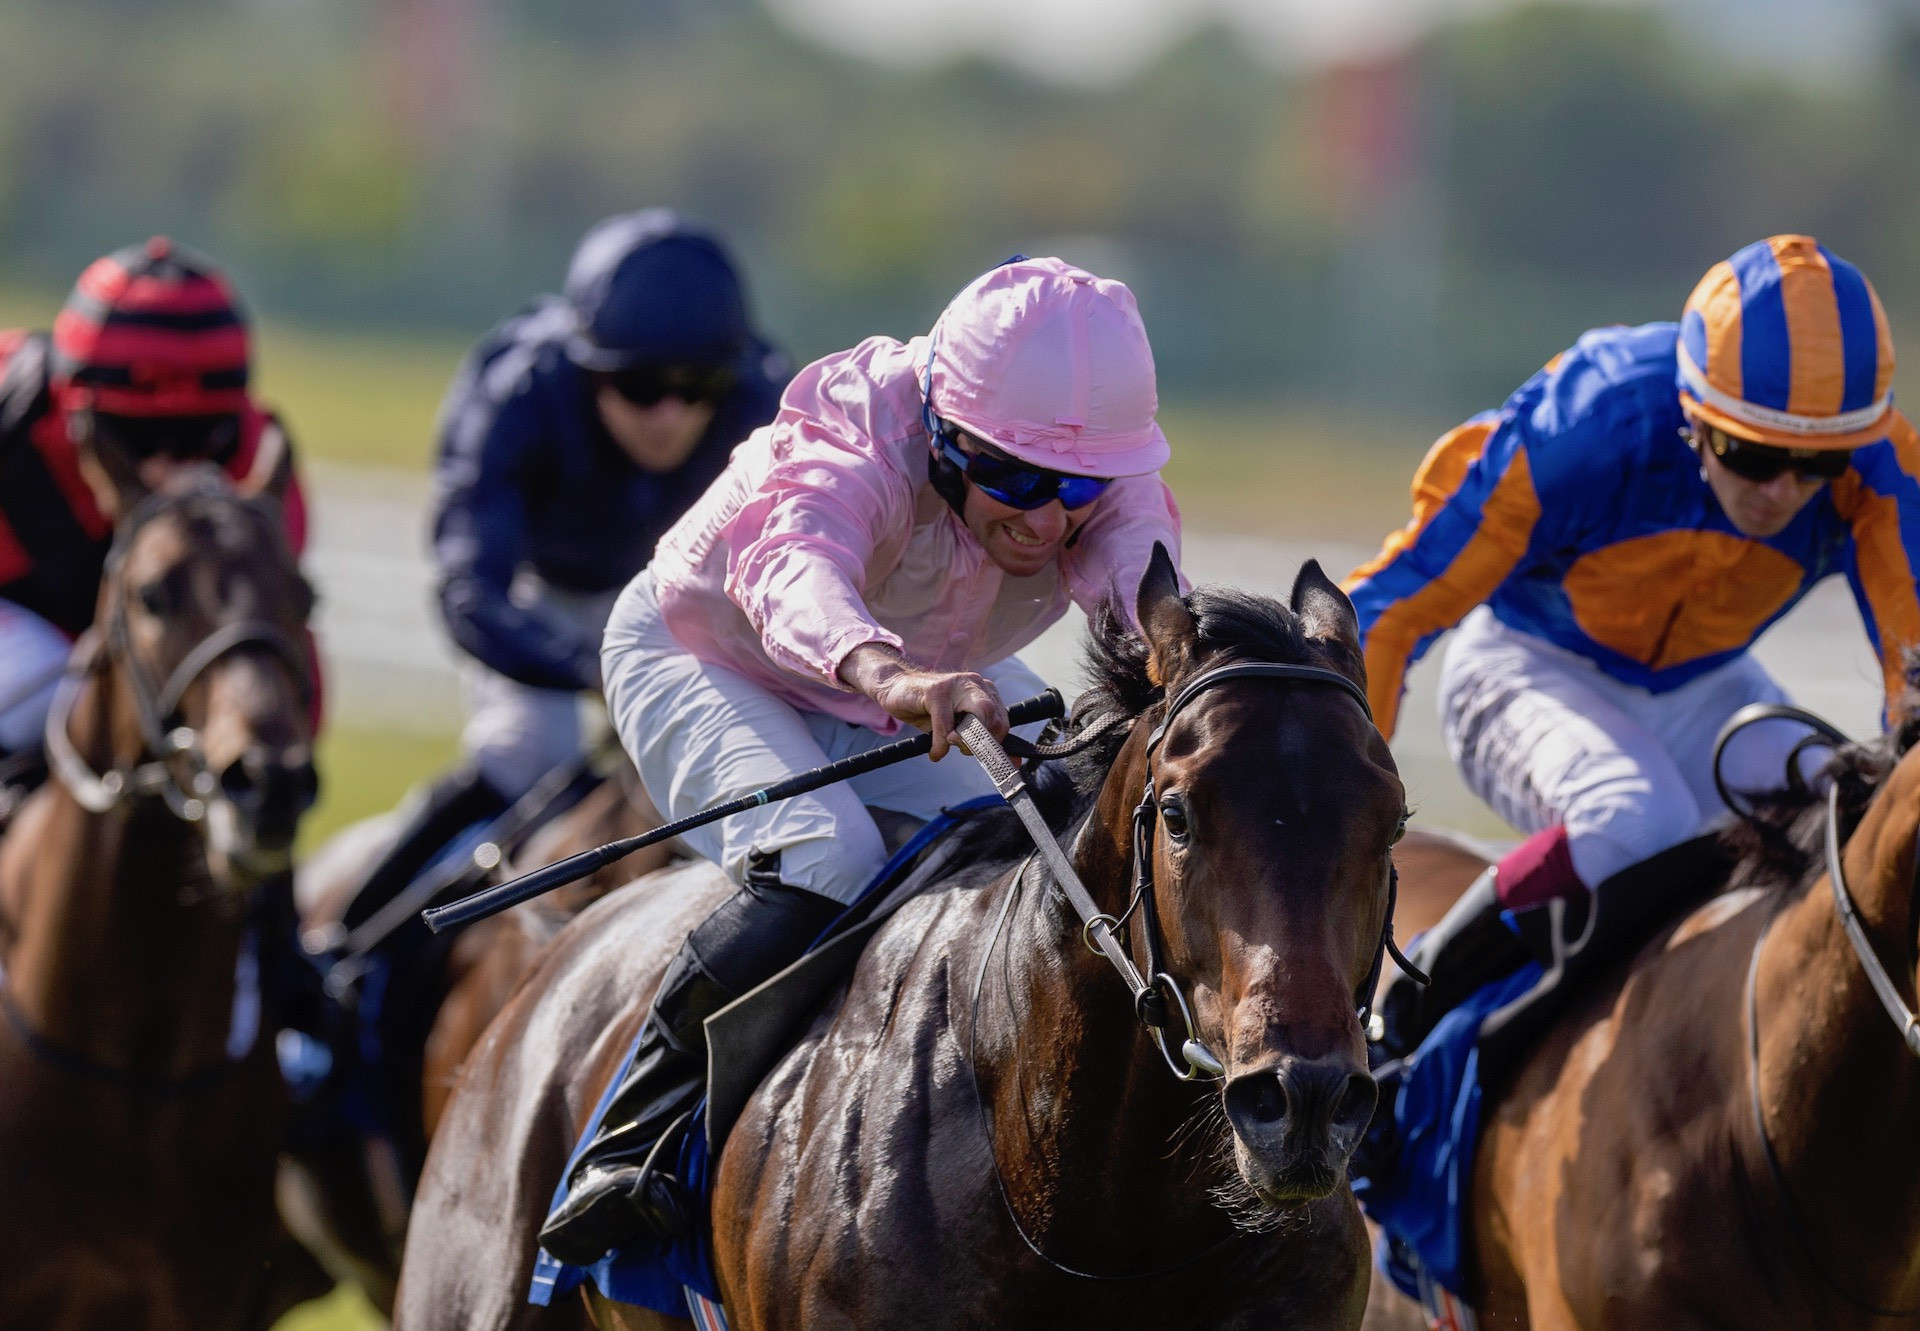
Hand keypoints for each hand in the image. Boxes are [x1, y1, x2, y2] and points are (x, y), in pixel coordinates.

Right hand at [838, 643, 1008, 759]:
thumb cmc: (928, 710)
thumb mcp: (956, 727)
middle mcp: (973, 684)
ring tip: (948, 745)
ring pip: (976, 717)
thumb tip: (1011, 763)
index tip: (1003, 764)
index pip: (1002, 720)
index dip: (1000, 744)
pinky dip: (940, 745)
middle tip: (967, 751)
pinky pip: (945, 725)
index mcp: (983, 691)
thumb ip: (980, 740)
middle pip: (993, 715)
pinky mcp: (935, 692)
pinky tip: (935, 752)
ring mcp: (955, 685)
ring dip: (964, 742)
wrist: (895, 688)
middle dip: (985, 741)